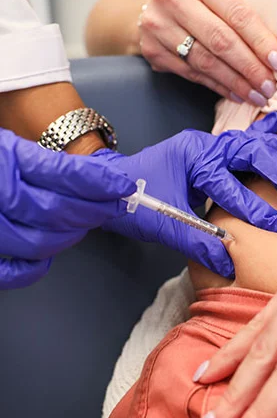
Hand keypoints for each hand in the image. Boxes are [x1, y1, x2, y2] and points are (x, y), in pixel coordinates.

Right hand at [0, 129, 134, 289]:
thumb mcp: (10, 146)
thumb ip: (47, 162)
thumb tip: (98, 178)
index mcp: (6, 158)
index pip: (65, 174)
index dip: (102, 183)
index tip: (123, 187)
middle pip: (57, 211)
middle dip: (96, 211)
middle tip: (115, 206)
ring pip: (39, 242)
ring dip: (73, 236)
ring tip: (87, 224)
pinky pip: (8, 271)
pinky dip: (32, 269)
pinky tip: (49, 257)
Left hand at [95, 112, 276, 277]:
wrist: (108, 187)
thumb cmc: (131, 201)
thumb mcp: (162, 223)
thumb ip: (196, 242)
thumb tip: (229, 263)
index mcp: (192, 159)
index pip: (232, 186)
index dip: (259, 209)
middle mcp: (204, 146)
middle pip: (254, 155)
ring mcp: (208, 145)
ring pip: (255, 143)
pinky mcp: (209, 150)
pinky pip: (242, 139)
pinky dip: (264, 133)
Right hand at [139, 0, 276, 104]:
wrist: (153, 6)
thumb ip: (239, 9)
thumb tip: (273, 44)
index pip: (236, 14)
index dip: (259, 40)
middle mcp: (174, 1)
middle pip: (220, 42)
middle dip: (249, 68)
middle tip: (268, 86)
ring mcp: (160, 27)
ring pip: (206, 63)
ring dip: (235, 83)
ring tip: (256, 95)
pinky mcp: (154, 51)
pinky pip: (193, 75)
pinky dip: (218, 86)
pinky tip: (235, 94)